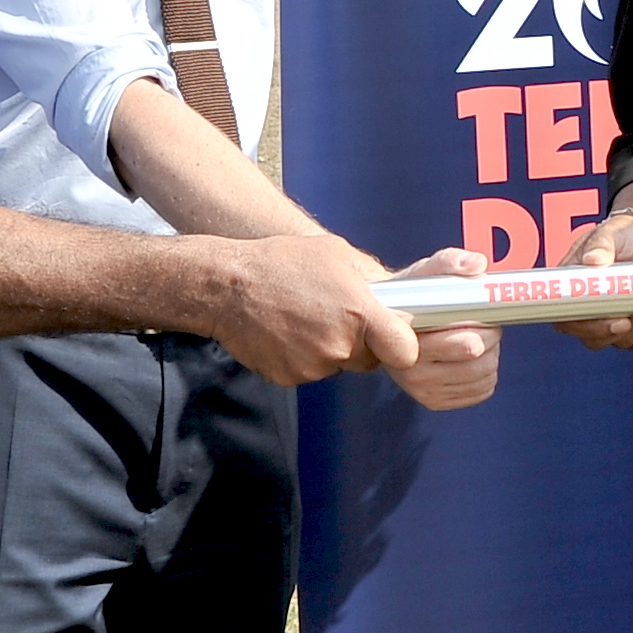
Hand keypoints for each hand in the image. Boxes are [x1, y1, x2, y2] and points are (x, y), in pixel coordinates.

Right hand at [203, 234, 421, 386]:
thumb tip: (398, 295)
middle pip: (371, 359)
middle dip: (362, 343)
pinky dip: (304, 357)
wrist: (226, 287)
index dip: (403, 345)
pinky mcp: (291, 378)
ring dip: (331, 348)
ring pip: (340, 365)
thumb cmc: (282, 262)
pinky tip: (288, 331)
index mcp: (359, 313)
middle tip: (337, 315)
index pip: (405, 351)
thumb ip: (373, 278)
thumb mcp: (336, 254)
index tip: (394, 335)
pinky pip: (311, 372)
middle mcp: (340, 345)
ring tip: (306, 318)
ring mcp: (314, 366)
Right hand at [381, 248, 500, 408]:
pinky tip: (471, 358)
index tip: (480, 316)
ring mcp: (423, 389)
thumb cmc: (412, 296)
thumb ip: (449, 263)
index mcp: (408, 337)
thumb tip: (476, 265)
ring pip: (484, 375)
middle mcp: (410, 369)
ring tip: (473, 336)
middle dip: (489, 336)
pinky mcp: (435, 401)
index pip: (465, 345)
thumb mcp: (426, 271)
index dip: (480, 329)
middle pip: (480, 360)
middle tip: (480, 321)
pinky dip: (485, 374)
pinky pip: (482, 390)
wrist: (390, 325)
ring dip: (489, 354)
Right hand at [554, 208, 632, 356]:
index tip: (611, 319)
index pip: (565, 318)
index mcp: (573, 288)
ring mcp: (611, 322)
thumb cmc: (623, 235)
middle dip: (615, 331)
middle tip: (632, 318)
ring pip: (621, 343)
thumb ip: (601, 245)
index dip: (585, 326)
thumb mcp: (611, 233)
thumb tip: (593, 261)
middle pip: (592, 338)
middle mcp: (588, 309)